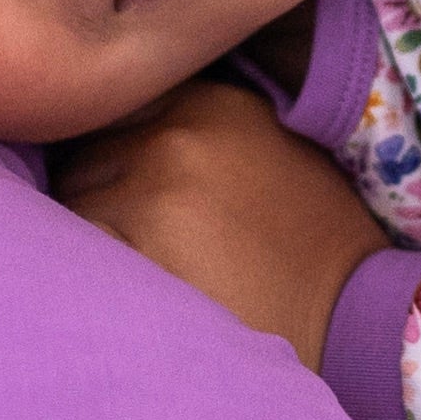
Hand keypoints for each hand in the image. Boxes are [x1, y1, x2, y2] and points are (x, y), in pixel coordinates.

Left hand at [51, 79, 387, 371]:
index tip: (128, 182)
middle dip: (98, 185)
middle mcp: (177, 128)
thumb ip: (202, 128)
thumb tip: (126, 130)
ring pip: (71, 196)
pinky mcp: (134, 239)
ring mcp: (151, 181)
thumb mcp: (268, 149)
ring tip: (136, 265)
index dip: (115, 146)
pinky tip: (130, 291)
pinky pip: (74, 245)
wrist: (349, 319)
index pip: (121, 103)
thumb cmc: (311, 244)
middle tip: (134, 233)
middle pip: (85, 147)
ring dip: (90, 228)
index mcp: (214, 100)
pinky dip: (89, 267)